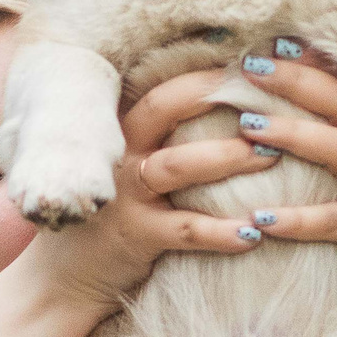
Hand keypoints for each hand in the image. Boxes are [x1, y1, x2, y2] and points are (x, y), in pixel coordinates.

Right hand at [27, 67, 297, 312]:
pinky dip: (221, 232)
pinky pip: (183, 230)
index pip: (168, 83)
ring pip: (177, 164)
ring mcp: (124, 194)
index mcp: (124, 129)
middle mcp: (121, 152)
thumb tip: (239, 115)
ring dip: (227, 158)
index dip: (212, 68)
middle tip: (268, 92)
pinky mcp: (134, 236)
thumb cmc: (117, 216)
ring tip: (272, 156)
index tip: (259, 58)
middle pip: (166, 106)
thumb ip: (172, 140)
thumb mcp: (135, 167)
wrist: (64, 278)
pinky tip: (254, 233)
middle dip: (217, 94)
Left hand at [214, 46, 336, 336]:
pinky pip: (335, 222)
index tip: (273, 44)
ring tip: (247, 126)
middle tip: (248, 68)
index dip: (311, 63)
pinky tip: (260, 220)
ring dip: (291, 135)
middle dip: (293, 83)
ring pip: (335, 152)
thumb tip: (294, 98)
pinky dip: (298, 220)